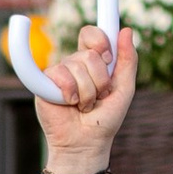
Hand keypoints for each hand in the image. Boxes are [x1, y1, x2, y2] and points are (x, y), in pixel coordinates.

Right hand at [42, 25, 135, 173]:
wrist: (87, 143)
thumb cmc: (105, 119)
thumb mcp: (124, 89)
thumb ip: (127, 60)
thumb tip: (126, 30)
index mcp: (92, 62)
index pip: (91, 34)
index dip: (100, 40)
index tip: (108, 57)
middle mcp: (74, 64)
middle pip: (89, 53)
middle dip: (100, 80)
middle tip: (98, 97)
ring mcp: (59, 73)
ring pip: (77, 66)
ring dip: (87, 92)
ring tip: (84, 106)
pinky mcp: (45, 83)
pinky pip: (60, 75)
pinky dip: (70, 92)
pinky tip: (69, 104)